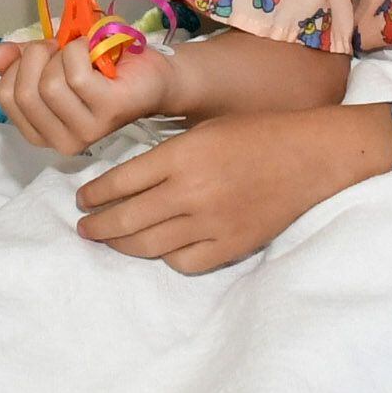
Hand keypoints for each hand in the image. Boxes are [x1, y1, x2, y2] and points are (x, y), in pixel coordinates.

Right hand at [0, 24, 176, 156]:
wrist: (151, 73)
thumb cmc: (100, 68)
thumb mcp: (50, 61)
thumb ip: (19, 60)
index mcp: (41, 132)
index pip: (6, 96)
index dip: (19, 64)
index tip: (43, 55)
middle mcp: (61, 141)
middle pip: (24, 92)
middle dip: (37, 56)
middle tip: (61, 48)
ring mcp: (86, 130)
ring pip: (49, 84)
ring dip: (63, 53)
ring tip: (82, 52)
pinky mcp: (108, 112)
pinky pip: (77, 75)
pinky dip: (82, 49)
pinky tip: (96, 50)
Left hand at [72, 108, 383, 273]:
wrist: (309, 155)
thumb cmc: (255, 132)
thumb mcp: (202, 129)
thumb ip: (165, 156)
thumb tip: (125, 182)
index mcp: (180, 156)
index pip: (119, 184)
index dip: (94, 196)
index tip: (82, 201)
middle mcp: (190, 193)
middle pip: (126, 220)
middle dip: (98, 226)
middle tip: (85, 228)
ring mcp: (211, 224)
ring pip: (149, 246)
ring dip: (123, 245)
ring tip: (112, 241)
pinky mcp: (231, 246)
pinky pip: (184, 263)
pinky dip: (167, 257)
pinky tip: (160, 249)